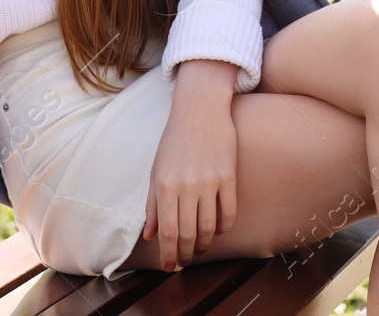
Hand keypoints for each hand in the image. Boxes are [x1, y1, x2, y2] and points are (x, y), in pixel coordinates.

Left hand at [142, 60, 238, 270]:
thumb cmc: (174, 141)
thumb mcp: (156, 171)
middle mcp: (187, 186)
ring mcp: (210, 181)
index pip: (167, 232)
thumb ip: (152, 205)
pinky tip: (218, 230)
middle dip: (186, 254)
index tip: (170, 267)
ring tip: (201, 248)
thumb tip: (149, 236)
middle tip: (185, 261)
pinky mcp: (229, 176)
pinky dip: (224, 227)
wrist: (200, 110)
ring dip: (205, 244)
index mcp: (165, 186)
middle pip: (188, 234)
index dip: (169, 255)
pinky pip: (229, 211)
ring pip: (209, 227)